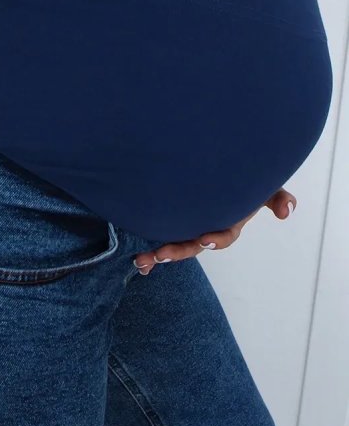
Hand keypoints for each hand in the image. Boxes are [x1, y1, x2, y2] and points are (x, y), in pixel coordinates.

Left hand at [133, 187, 296, 274]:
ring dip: (160, 255)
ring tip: (143, 259)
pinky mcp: (172, 222)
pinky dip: (149, 254)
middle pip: (192, 245)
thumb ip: (277, 197)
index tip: (204, 240)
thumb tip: (288, 211)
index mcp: (228, 223)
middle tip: (161, 254)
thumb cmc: (243, 177)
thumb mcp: (264, 186)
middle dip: (177, 251)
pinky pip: (160, 237)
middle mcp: (206, 228)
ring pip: (174, 245)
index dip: (215, 240)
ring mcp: (188, 227)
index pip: (223, 236)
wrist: (219, 165)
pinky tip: (136, 260)